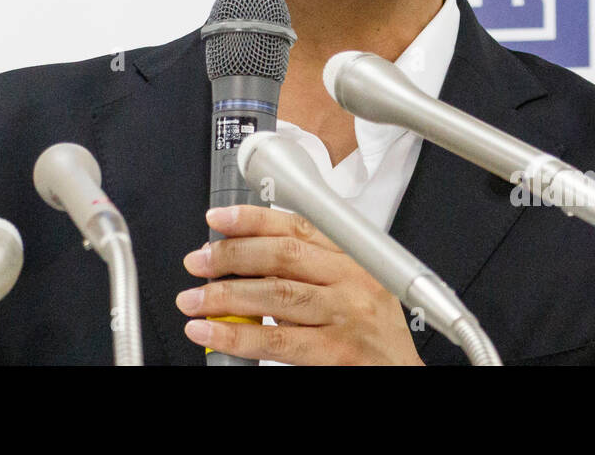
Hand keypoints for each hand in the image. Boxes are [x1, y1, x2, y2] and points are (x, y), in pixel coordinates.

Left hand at [176, 205, 424, 364]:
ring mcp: (345, 315)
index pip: (298, 226)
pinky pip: (277, 340)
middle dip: (231, 255)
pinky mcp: (336, 352)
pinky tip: (209, 331)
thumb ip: (308, 273)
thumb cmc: (372, 335)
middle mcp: (352, 281)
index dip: (253, 219)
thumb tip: (243, 263)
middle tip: (197, 262)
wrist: (401, 376)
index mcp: (352, 258)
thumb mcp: (349, 290)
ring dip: (225, 296)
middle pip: (282, 256)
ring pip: (276, 295)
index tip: (218, 218)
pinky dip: (236, 336)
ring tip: (192, 300)